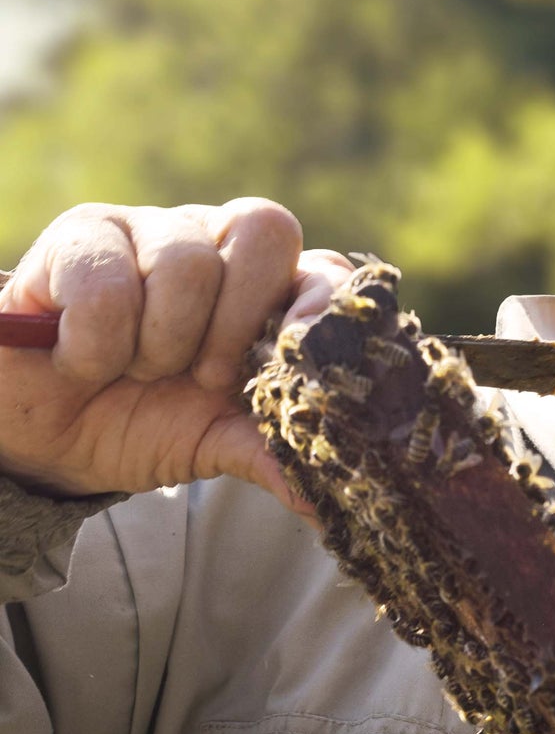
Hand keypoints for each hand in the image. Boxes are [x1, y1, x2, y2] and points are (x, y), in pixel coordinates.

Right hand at [0, 199, 350, 507]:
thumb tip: (325, 504)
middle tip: (204, 377)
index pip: (323, 265)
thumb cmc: (142, 422)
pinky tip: (85, 358)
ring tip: (134, 370)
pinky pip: (109, 287)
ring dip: (160, 346)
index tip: (296, 359)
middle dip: (238, 322)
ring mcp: (150, 228)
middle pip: (265, 228)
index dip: (321, 305)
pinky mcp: (83, 232)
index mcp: (263, 292)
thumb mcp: (214, 443)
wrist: (50, 434)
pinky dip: (98, 347)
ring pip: (187, 263)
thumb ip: (270, 456)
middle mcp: (215, 244)